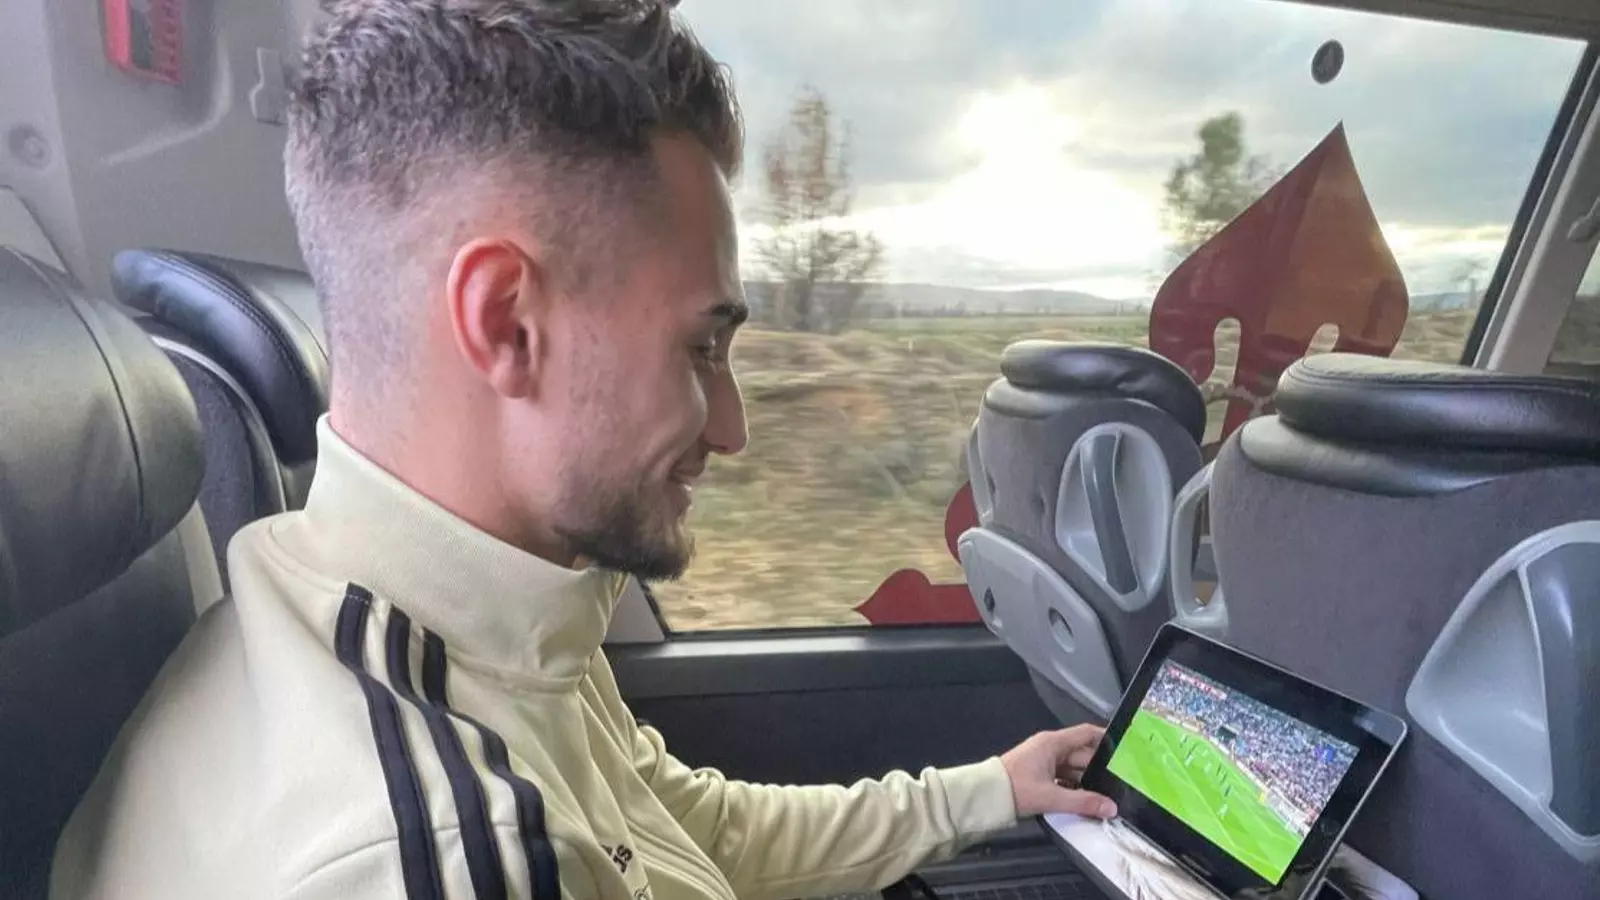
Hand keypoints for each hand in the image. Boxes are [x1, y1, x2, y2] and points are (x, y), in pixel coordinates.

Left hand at [1000, 724, 1116, 818]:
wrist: (985, 797)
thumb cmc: (1015, 789)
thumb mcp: (1051, 796)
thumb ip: (1083, 802)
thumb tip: (1111, 807)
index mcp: (1053, 743)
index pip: (1087, 734)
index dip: (1107, 739)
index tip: (1126, 749)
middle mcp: (1050, 748)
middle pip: (1083, 755)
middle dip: (1100, 769)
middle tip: (1120, 783)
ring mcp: (1044, 761)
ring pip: (1074, 769)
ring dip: (1087, 782)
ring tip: (1106, 795)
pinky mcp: (1039, 774)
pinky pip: (1064, 778)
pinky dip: (1074, 788)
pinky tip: (1084, 801)